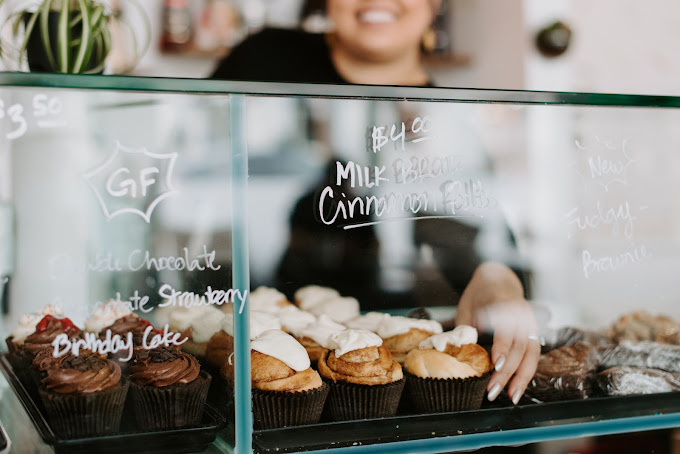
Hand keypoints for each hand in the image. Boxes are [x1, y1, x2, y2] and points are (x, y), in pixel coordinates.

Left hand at [455, 262, 539, 404]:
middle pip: (519, 346)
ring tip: (512, 397)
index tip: (495, 364)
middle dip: (508, 371)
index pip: (506, 327)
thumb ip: (466, 327)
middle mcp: (521, 314)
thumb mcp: (467, 306)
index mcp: (503, 303)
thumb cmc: (479, 294)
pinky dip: (526, 373)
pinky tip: (517, 388)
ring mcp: (530, 324)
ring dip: (522, 377)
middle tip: (493, 390)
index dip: (502, 347)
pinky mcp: (533, 333)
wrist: (499, 280)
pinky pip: (533, 355)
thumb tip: (460, 353)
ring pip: (531, 354)